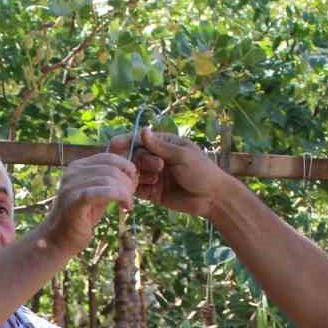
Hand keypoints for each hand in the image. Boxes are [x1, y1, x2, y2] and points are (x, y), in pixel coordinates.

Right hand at [40, 152, 138, 251]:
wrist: (58, 239)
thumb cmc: (81, 217)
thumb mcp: (97, 193)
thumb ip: (109, 180)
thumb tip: (132, 171)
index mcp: (77, 167)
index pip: (108, 157)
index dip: (126, 167)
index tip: (133, 182)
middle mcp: (72, 172)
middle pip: (111, 168)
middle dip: (128, 182)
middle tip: (131, 197)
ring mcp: (71, 186)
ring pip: (109, 179)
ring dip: (125, 192)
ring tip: (128, 204)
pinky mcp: (75, 201)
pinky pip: (104, 192)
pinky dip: (120, 198)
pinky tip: (125, 208)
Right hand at [108, 127, 232, 218]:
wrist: (213, 198)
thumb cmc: (202, 172)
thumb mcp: (181, 156)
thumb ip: (160, 146)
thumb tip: (142, 130)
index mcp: (165, 145)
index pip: (141, 140)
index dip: (126, 141)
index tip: (115, 144)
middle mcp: (157, 159)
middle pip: (135, 156)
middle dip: (141, 161)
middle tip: (158, 168)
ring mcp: (154, 176)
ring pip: (135, 173)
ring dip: (139, 176)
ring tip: (155, 181)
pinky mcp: (154, 193)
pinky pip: (138, 189)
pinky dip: (136, 189)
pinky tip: (143, 190)